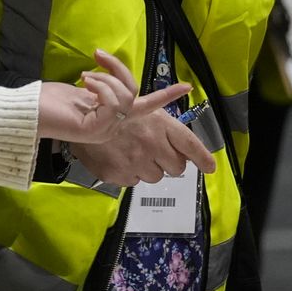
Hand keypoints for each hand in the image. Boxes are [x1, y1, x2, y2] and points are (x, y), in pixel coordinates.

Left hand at [38, 49, 192, 144]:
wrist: (28, 112)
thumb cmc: (49, 101)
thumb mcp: (82, 88)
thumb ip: (103, 86)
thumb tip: (106, 73)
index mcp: (110, 116)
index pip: (145, 106)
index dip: (167, 96)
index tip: (187, 87)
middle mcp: (112, 125)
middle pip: (136, 94)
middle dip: (120, 70)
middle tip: (99, 55)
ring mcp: (107, 129)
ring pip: (126, 95)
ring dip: (105, 77)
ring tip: (84, 77)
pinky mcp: (99, 129)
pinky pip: (115, 102)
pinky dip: (101, 86)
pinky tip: (84, 85)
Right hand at [70, 103, 218, 186]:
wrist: (81, 118)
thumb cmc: (115, 112)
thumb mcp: (144, 108)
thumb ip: (165, 128)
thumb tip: (187, 146)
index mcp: (160, 125)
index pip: (189, 145)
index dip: (203, 157)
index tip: (210, 167)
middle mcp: (152, 144)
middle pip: (176, 168)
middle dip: (170, 164)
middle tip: (157, 155)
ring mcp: (135, 161)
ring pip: (155, 177)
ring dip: (148, 168)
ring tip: (134, 153)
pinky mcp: (119, 174)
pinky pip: (134, 181)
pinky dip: (129, 173)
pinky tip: (120, 158)